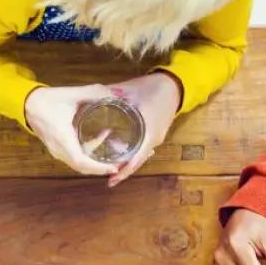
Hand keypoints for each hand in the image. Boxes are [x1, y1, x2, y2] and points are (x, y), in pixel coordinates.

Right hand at [25, 85, 120, 176]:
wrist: (28, 104)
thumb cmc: (48, 100)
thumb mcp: (73, 93)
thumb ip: (96, 92)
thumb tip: (118, 96)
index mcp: (63, 138)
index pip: (81, 161)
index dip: (98, 167)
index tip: (114, 167)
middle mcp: (58, 149)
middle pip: (81, 167)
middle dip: (99, 169)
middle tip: (118, 165)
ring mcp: (56, 150)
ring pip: (77, 164)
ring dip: (94, 163)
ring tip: (111, 155)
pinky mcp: (56, 148)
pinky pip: (73, 158)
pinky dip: (87, 156)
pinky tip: (98, 141)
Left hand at [106, 73, 181, 187]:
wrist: (174, 84)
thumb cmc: (154, 87)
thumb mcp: (130, 90)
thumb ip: (110, 95)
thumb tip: (91, 99)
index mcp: (149, 130)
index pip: (137, 156)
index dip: (125, 168)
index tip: (113, 178)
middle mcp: (154, 138)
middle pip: (138, 160)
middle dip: (124, 171)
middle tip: (109, 180)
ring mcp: (156, 137)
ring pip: (140, 156)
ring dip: (127, 164)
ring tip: (111, 172)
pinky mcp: (154, 134)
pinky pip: (142, 149)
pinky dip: (132, 156)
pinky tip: (119, 157)